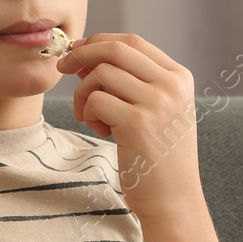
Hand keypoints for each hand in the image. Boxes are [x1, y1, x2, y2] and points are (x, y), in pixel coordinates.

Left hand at [57, 32, 202, 218]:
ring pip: (101, 74)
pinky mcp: (137, 123)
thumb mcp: (154, 112)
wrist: (174, 201)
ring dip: (84, 94)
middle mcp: (171, 85)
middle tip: (63, 67)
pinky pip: (95, 100)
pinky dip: (88, 113)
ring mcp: (156, 103)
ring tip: (93, 119)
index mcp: (179, 77)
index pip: (133, 42)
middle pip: (115, 49)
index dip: (99, 41)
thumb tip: (84, 56)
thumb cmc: (159, 158)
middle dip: (82, 53)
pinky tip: (101, 132)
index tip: (78, 51)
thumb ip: (127, 82)